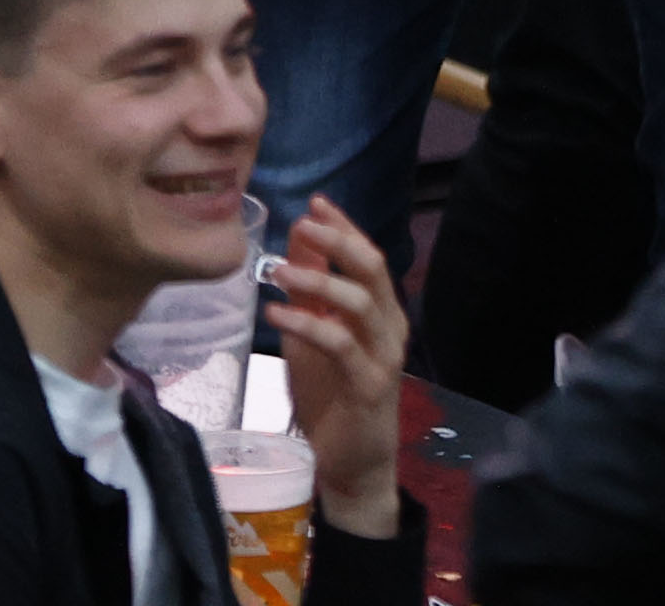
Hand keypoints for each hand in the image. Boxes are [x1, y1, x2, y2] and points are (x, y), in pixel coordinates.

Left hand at [269, 194, 407, 533]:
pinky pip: (340, 344)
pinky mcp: (369, 385)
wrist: (352, 462)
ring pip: (361, 303)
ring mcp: (383, 356)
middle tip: (305, 222)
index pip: (368, 257)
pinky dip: (306, 324)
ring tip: (277, 269)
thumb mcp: (314, 333)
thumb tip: (298, 235)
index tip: (316, 202)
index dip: (344, 227)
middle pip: (373, 270)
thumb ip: (310, 289)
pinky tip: (275, 315)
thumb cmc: (332, 395)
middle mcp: (389, 328)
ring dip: (319, 280)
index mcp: (381, 312)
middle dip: (339, 241)